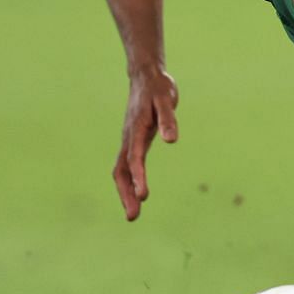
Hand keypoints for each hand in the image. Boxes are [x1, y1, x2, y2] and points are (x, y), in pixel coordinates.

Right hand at [113, 67, 179, 220]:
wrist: (145, 76)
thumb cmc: (158, 87)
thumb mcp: (166, 99)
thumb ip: (168, 119)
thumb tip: (171, 140)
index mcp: (136, 129)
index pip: (135, 158)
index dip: (139, 177)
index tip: (143, 196)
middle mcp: (129, 138)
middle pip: (122, 171)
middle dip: (126, 194)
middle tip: (133, 216)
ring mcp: (129, 140)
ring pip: (121, 170)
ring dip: (126, 192)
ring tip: (133, 214)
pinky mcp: (133, 141)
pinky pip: (127, 166)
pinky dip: (129, 182)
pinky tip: (136, 194)